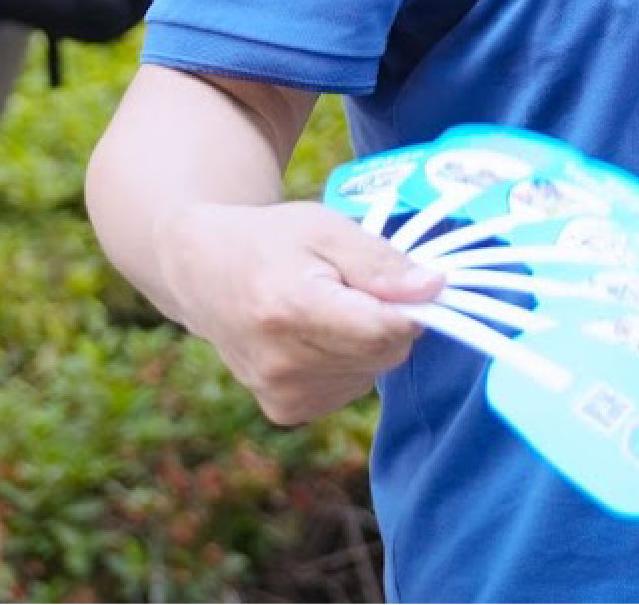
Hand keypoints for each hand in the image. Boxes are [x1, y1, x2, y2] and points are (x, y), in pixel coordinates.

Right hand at [161, 199, 442, 423]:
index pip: (383, 331)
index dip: (408, 304)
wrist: (205, 274)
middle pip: (384, 352)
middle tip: (355, 286)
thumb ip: (380, 262)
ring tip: (327, 307)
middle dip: (388, 318)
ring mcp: (281, 393)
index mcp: (290, 311)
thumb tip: (434, 289)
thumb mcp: (326, 228)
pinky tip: (316, 335)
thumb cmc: (271, 243)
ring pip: (372, 370)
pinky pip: (352, 385)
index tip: (403, 280)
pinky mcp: (285, 410)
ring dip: (368, 340)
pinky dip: (350, 360)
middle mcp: (281, 364)